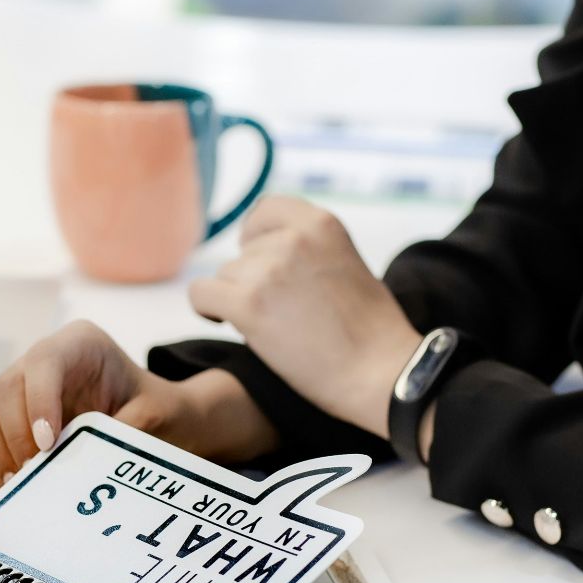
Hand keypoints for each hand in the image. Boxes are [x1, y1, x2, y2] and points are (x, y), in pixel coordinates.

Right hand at [0, 320, 276, 483]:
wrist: (156, 421)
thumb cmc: (157, 410)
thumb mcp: (157, 416)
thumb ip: (128, 430)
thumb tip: (87, 460)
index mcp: (80, 343)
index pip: (44, 361)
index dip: (38, 401)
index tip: (47, 444)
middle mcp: (43, 359)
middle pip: (5, 387)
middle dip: (14, 435)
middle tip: (35, 472)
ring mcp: (22, 386)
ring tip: (21, 483)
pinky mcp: (10, 415)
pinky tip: (16, 485)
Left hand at [189, 196, 420, 438]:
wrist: (380, 372)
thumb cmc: (371, 330)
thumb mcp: (347, 263)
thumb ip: (311, 250)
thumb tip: (268, 253)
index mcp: (321, 223)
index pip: (265, 210)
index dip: (257, 236)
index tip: (260, 260)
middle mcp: (293, 239)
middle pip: (244, 251)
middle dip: (253, 278)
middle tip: (279, 310)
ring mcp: (269, 270)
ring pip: (226, 276)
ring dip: (239, 298)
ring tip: (273, 327)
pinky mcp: (249, 305)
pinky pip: (201, 295)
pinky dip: (207, 309)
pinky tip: (224, 322)